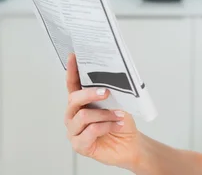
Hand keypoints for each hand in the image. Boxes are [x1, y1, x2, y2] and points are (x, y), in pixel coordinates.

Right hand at [64, 53, 140, 169]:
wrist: (129, 144)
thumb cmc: (120, 122)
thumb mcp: (117, 103)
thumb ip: (109, 93)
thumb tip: (111, 80)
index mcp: (81, 103)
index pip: (72, 85)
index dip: (72, 71)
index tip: (73, 56)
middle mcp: (73, 115)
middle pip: (74, 99)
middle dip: (91, 94)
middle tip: (107, 92)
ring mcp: (74, 131)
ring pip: (84, 116)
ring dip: (105, 114)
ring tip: (118, 115)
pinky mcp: (79, 145)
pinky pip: (91, 131)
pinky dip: (107, 126)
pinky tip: (116, 126)